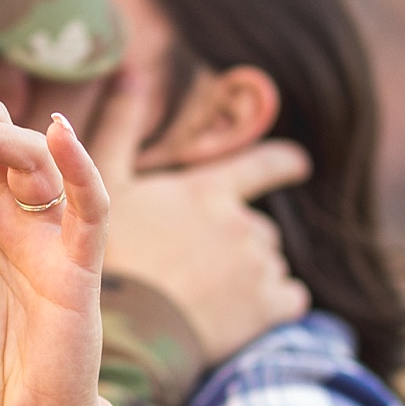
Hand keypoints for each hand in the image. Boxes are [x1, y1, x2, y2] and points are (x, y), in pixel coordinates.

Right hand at [90, 68, 312, 363]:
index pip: (268, 163)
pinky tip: (237, 316)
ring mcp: (261, 266)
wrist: (131, 335)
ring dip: (250, 274)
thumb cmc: (113, 259)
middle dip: (238, 239)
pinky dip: (270, 305)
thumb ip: (121, 127)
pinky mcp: (270, 307)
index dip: (285, 162)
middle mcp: (244, 223)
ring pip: (271, 263)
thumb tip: (129, 71)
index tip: (298, 163)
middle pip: (259, 226)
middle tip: (198, 263)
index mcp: (210, 191)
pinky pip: (289, 298)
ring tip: (208, 294)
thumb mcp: (105, 187)